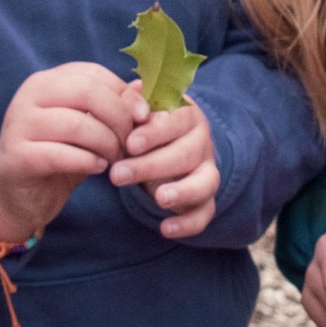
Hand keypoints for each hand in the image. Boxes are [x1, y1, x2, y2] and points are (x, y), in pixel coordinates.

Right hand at [0, 63, 141, 242]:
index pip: (92, 74)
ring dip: (107, 144)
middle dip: (118, 118)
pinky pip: (61, 155)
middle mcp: (29, 96)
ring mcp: (20, 125)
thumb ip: (110, 108)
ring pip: (77, 124)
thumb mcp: (86, 129)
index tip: (143, 117)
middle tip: (132, 143)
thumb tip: (141, 88)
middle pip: (87, 92)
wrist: (16, 195)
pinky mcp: (17, 157)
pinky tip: (98, 168)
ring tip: (115, 158)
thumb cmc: (57, 155)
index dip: (123, 94)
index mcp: (46, 82)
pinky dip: (88, 162)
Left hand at [110, 97, 219, 237]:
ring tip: (159, 199)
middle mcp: (202, 143)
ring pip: (205, 182)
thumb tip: (132, 98)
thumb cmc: (144, 127)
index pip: (177, 120)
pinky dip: (188, 223)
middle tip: (118, 175)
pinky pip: (205, 213)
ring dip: (183, 191)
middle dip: (151, 166)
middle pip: (186, 153)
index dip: (154, 132)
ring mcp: (207, 171)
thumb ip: (131, 104)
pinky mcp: (206, 199)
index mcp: (187, 115)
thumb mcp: (136, 113)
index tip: (130, 144)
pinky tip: (165, 229)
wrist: (160, 149)